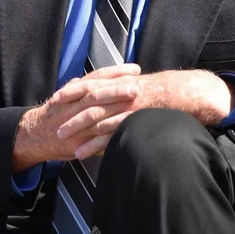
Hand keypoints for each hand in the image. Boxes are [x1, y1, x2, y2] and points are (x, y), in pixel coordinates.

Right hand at [12, 64, 140, 172]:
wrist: (33, 135)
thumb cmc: (52, 114)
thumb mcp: (64, 95)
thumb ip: (78, 86)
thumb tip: (93, 78)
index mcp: (73, 90)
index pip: (97, 77)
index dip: (116, 72)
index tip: (135, 69)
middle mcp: (73, 103)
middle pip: (97, 93)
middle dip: (117, 88)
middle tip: (137, 85)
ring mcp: (74, 122)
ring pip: (96, 112)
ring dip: (116, 108)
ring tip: (134, 105)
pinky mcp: (76, 140)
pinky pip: (94, 135)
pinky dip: (109, 130)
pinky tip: (124, 128)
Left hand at [57, 69, 234, 157]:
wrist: (180, 93)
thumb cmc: (157, 90)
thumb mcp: (134, 83)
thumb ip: (118, 86)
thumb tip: (103, 90)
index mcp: (117, 81)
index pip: (90, 83)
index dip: (72, 90)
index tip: (56, 97)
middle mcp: (118, 91)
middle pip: (88, 101)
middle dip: (70, 113)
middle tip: (54, 123)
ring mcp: (124, 106)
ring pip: (96, 118)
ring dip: (78, 129)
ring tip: (62, 140)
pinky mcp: (131, 120)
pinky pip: (109, 133)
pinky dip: (94, 143)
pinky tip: (82, 153)